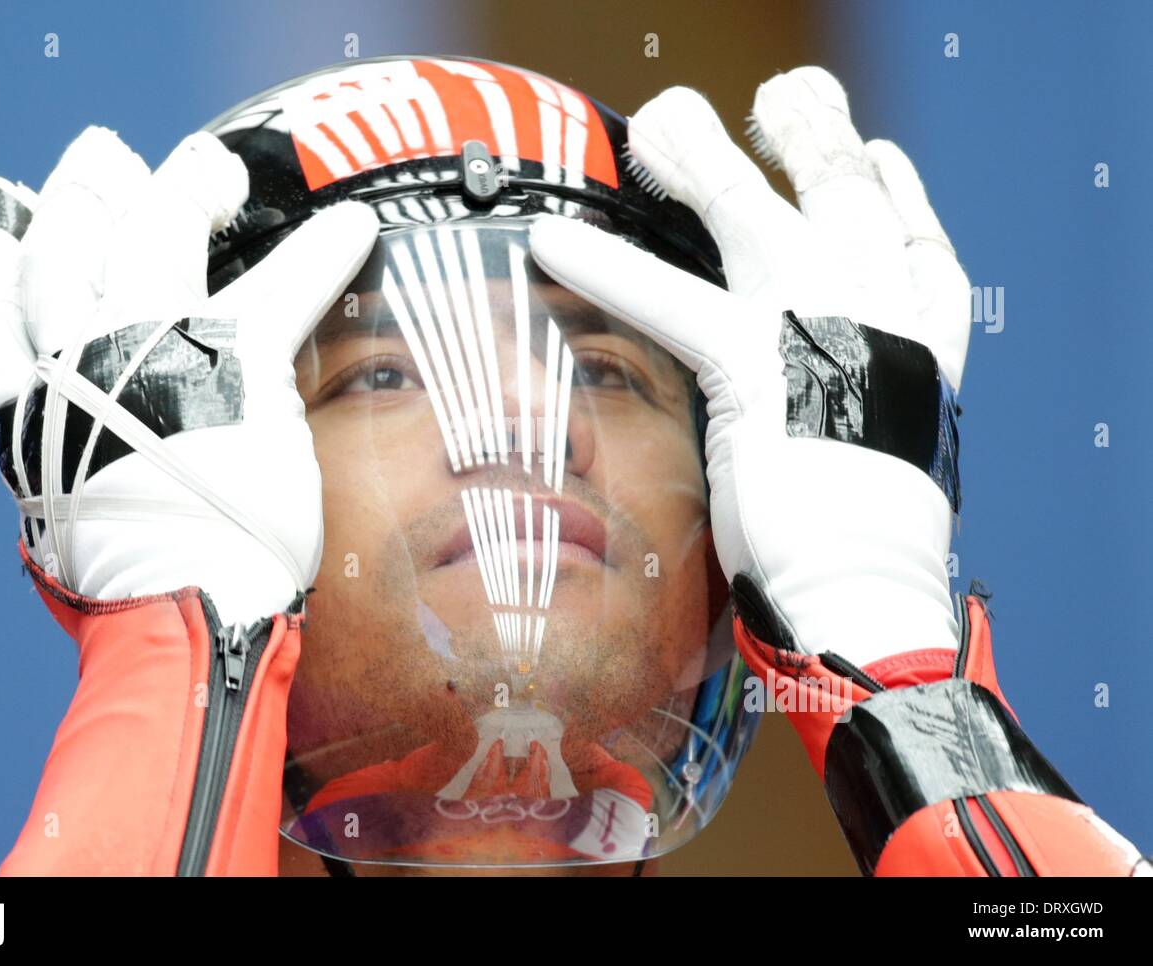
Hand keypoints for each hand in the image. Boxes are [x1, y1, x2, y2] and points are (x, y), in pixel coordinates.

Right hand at [0, 126, 378, 624]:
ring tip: (218, 168)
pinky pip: (284, 282)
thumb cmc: (137, 592)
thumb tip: (83, 498)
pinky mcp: (233, 356)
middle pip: (64, 247)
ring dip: (187, 186)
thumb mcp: (72, 535)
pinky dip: (323, 250)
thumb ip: (78, 486)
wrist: (184, 610)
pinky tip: (354, 225)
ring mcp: (150, 349)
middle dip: (84, 193)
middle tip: (107, 157)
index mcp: (32, 415)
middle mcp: (76, 367)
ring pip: (155, 231)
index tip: (2, 229)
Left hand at [530, 68, 970, 666]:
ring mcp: (824, 327)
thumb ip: (839, 407)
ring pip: (754, 211)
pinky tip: (552, 240)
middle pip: (843, 189)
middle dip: (808, 132)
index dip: (892, 189)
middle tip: (777, 97)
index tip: (873, 154)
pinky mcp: (755, 363)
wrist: (867, 600)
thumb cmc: (862, 550)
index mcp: (922, 342)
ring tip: (659, 128)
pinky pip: (670, 295)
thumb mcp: (872, 457)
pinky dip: (604, 265)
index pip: (915, 239)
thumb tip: (803, 416)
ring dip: (701, 159)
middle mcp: (883, 313)